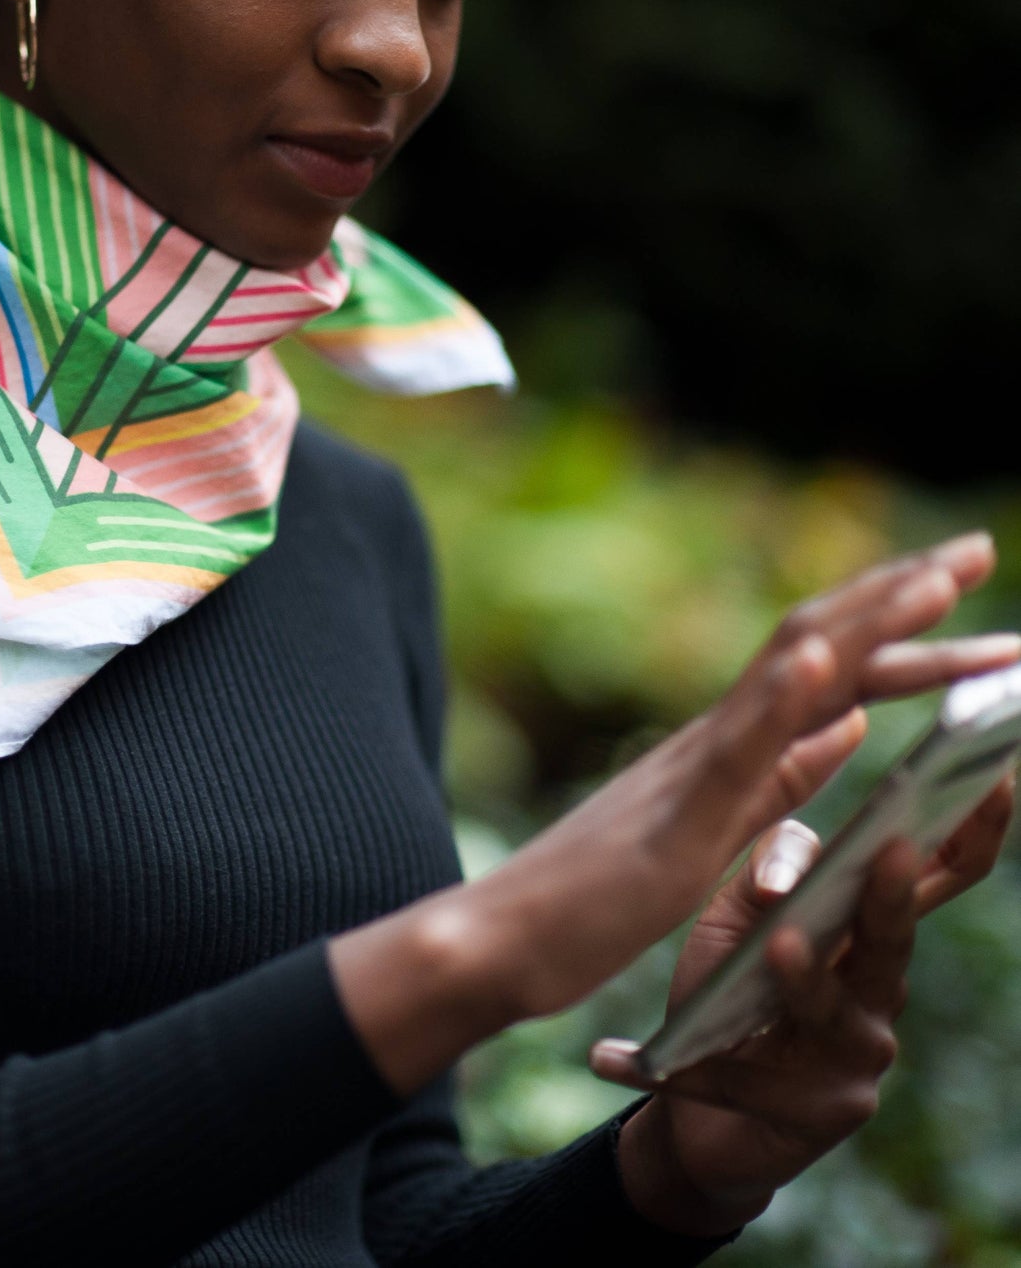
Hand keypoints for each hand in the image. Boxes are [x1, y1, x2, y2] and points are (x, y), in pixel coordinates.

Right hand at [466, 531, 1015, 1023]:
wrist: (506, 934)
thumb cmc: (599, 894)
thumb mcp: (719, 827)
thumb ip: (780, 774)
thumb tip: (851, 723)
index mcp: (731, 749)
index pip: (827, 667)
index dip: (899, 623)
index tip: (961, 581)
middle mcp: (713, 739)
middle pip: (819, 647)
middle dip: (903, 597)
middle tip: (979, 547)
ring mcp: (692, 772)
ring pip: (786, 679)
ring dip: (867, 624)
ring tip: (940, 579)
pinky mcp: (674, 822)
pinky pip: (733, 754)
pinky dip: (780, 700)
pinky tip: (822, 663)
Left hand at [594, 778, 1014, 1237]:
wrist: (695, 1107)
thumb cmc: (726, 994)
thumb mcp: (737, 920)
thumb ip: (768, 877)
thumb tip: (793, 859)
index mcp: (865, 931)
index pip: (931, 875)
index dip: (969, 830)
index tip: (990, 776)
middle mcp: (879, 990)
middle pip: (894, 935)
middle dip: (892, 892)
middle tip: (892, 848)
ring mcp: (858, 1053)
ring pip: (827, 1004)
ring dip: (802, 975)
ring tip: (781, 945)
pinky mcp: (820, 1110)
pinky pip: (749, 1076)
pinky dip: (694, 1068)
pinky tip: (625, 1059)